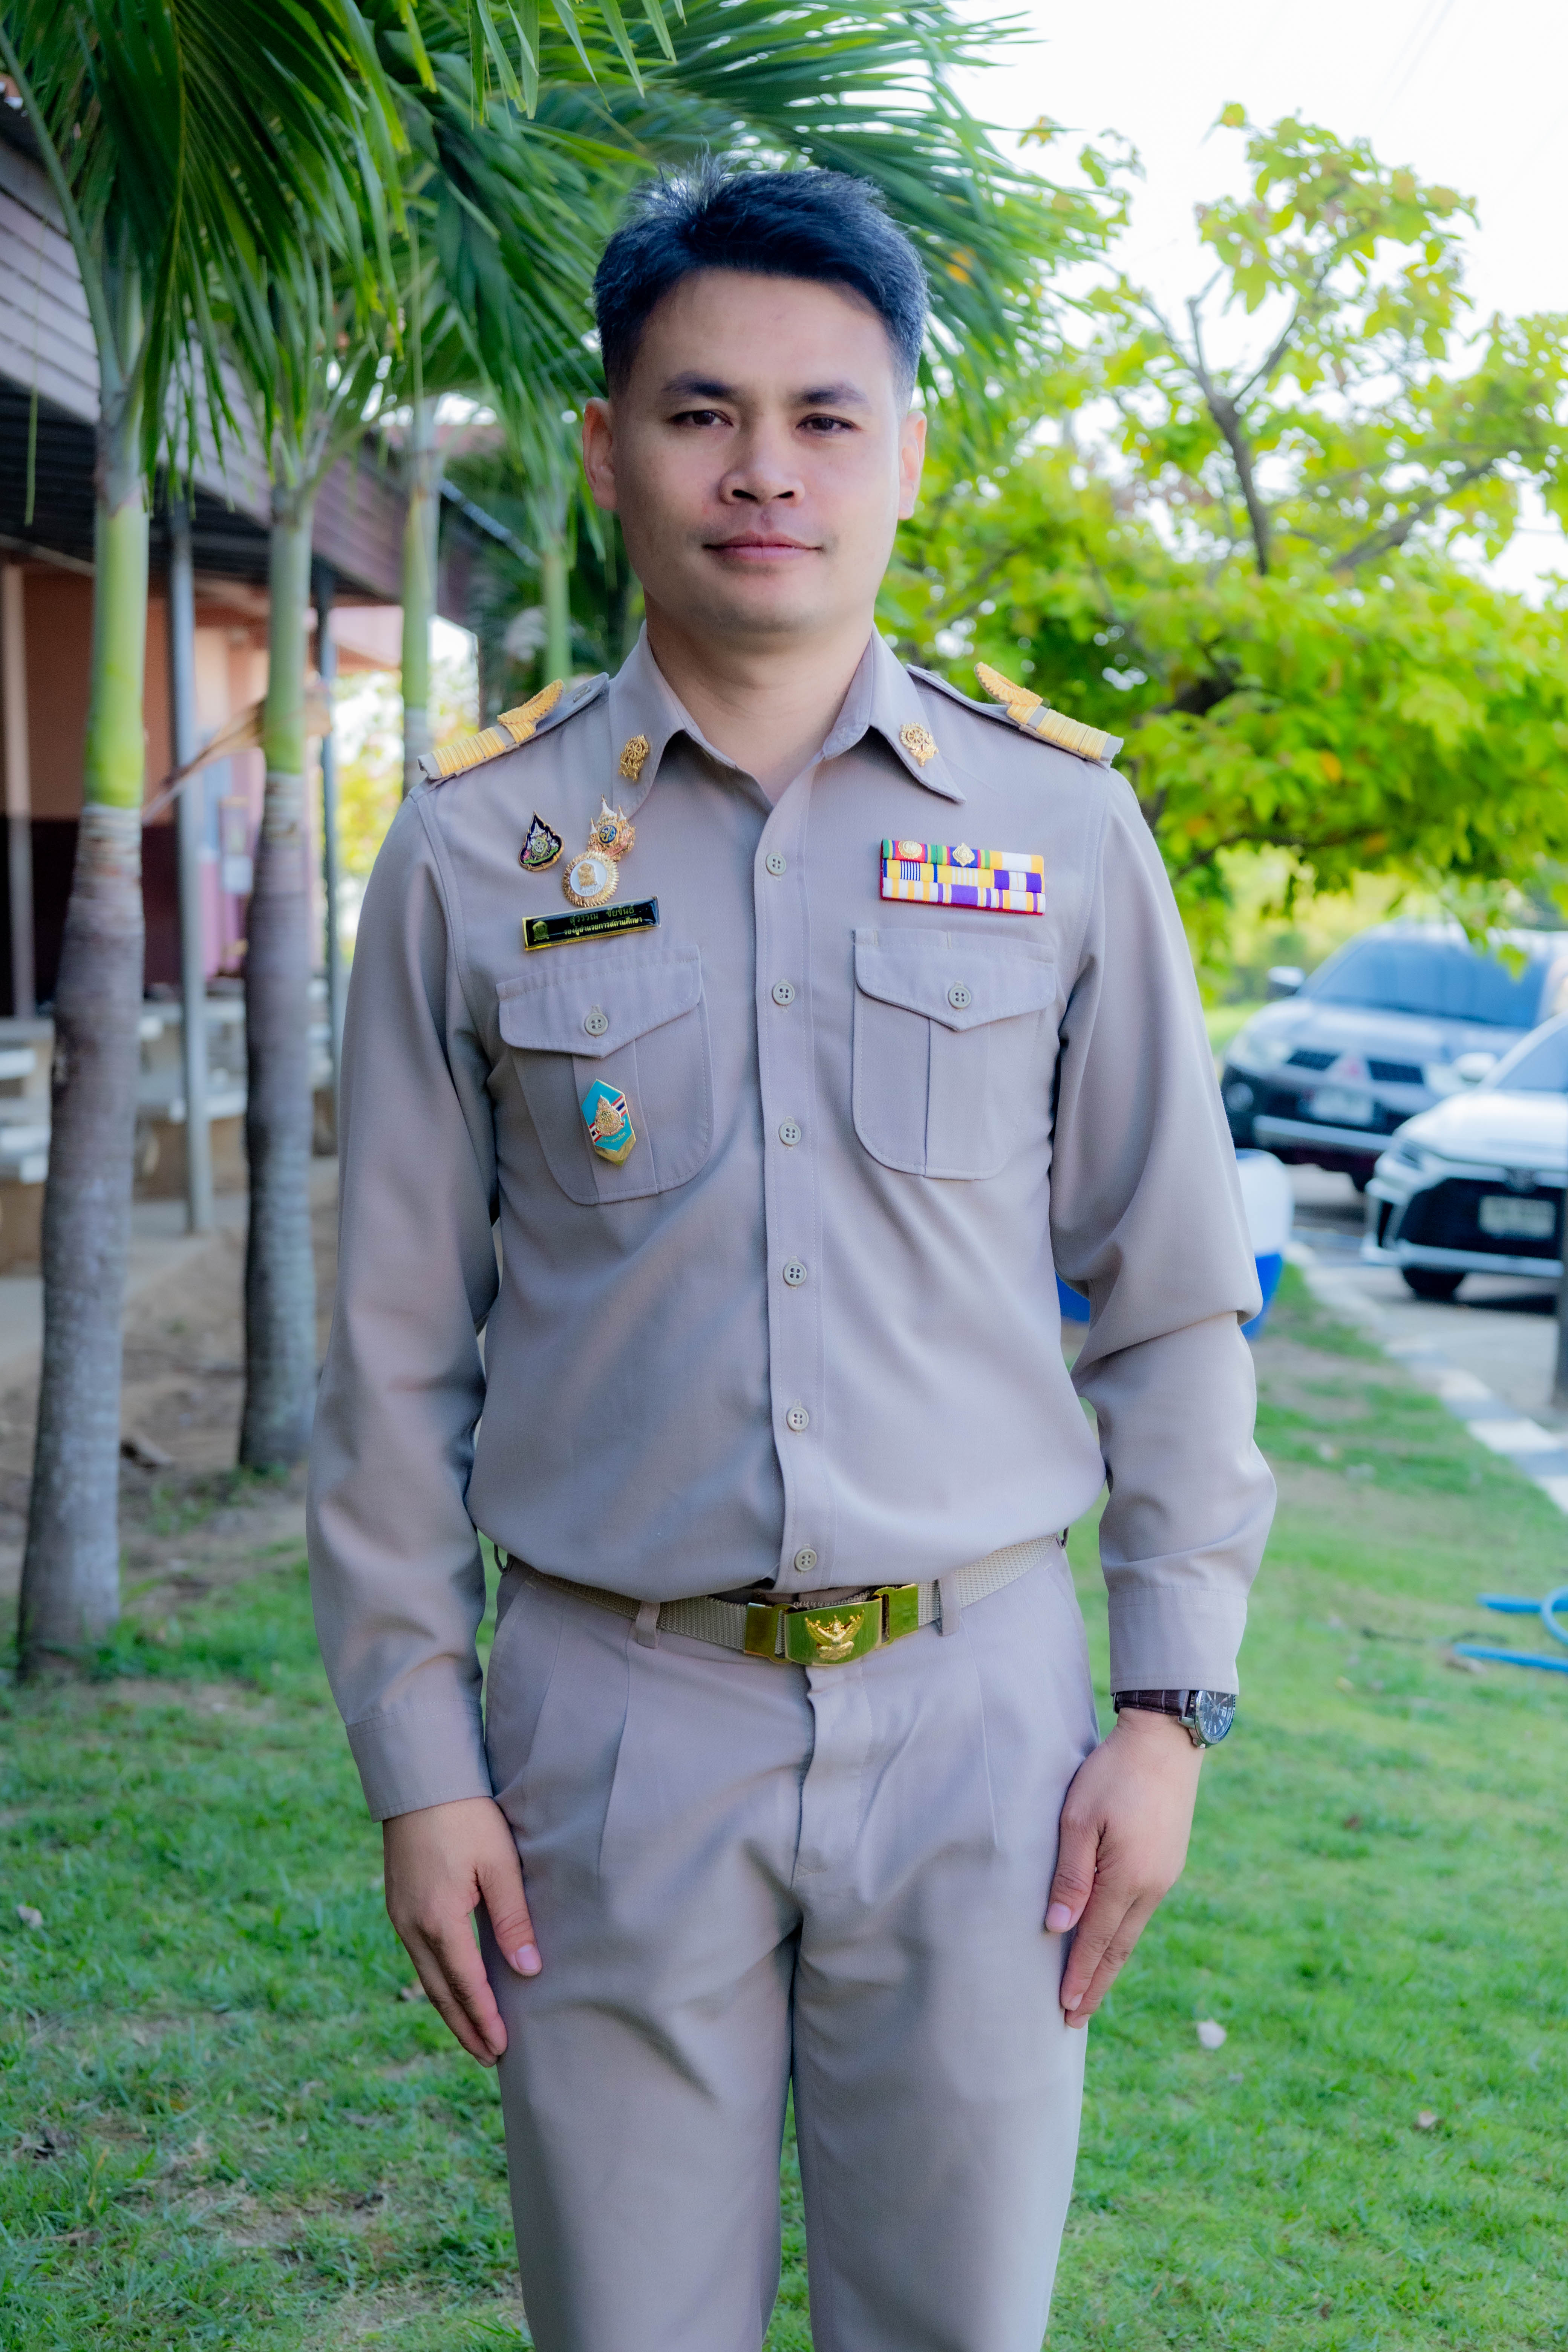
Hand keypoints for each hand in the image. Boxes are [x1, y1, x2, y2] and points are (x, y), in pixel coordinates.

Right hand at [383, 1795, 539, 2064]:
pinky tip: (451, 1988)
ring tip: (473, 2034)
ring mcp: (400, 1916)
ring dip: (449, 2008)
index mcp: (439, 1920)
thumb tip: (529, 1972)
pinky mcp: (398, 1904)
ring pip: (426, 1977)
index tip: (502, 2049)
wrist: (420, 1782)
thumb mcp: (499, 1864)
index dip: (484, 2019)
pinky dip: (437, 1981)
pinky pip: (418, 1956)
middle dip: (465, 2027)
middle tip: (488, 2057)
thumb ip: (513, 1920)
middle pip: (440, 1992)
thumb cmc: (467, 1817)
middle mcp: (412, 1926)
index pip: (466, 1985)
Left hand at [1046, 1708, 1203, 2027]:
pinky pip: (1141, 1911)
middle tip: (1074, 2018)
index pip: (1097, 1940)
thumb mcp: (1079, 1819)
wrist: (1165, 1741)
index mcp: (1128, 1878)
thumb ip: (1070, 1875)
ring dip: (1110, 1963)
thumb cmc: (1113, 1774)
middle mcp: (1152, 1886)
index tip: (1064, 2009)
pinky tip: (1111, 1941)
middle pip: (1118, 1947)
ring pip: (1132, 1931)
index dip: (1079, 1976)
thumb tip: (1057, 1928)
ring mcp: (1164, 1875)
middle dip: (1095, 1983)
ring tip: (1090, 1989)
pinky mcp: (1168, 1862)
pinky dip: (1122, 1934)